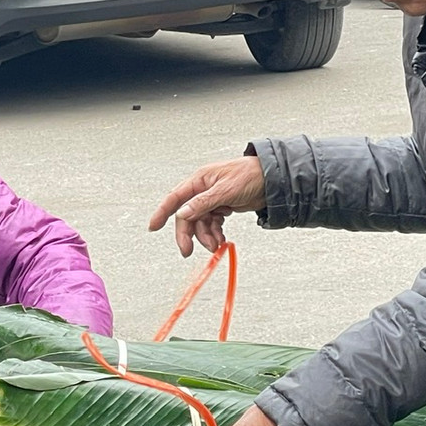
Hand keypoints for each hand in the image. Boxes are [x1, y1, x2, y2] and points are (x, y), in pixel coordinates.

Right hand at [148, 156, 265, 256]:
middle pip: (187, 216)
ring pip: (200, 223)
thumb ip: (203, 202)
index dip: (162, 212)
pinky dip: (215, 234)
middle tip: (188, 250)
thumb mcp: (226, 190)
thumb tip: (183, 213)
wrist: (272, 179)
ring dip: (206, 236)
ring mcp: (212, 200)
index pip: (175, 197)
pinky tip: (221, 240)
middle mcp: (203, 190)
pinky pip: (212, 225)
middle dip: (188, 234)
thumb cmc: (250, 175)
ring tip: (216, 245)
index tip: (153, 226)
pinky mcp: (222, 208)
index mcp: (200, 180)